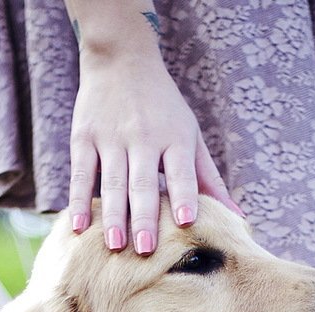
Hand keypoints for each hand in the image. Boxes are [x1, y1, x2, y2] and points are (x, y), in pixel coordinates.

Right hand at [66, 11, 237, 253]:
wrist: (121, 59)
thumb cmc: (163, 106)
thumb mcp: (190, 134)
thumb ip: (208, 177)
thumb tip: (237, 215)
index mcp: (175, 137)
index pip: (181, 171)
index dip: (184, 195)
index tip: (187, 221)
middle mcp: (143, 137)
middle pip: (143, 183)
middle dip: (144, 217)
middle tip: (145, 249)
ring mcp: (111, 137)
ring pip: (112, 182)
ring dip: (113, 216)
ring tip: (115, 245)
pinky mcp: (84, 137)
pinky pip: (81, 174)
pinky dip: (79, 201)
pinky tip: (78, 226)